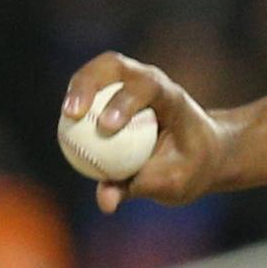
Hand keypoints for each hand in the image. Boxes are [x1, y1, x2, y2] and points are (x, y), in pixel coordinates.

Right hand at [61, 53, 225, 211]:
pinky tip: (65, 125)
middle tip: (73, 113)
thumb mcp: (175, 181)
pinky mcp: (114, 90)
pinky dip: (77, 102)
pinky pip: (91, 90)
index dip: (124, 102)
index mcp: (171, 97)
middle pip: (114, 65)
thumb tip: (105, 202)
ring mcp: (130, 81)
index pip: (147, 87)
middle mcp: (149, 80)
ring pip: (98, 71)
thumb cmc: (190, 166)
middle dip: (89, 83)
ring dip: (77, 88)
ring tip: (66, 115)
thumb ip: (141, 187)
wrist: (200, 151)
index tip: (105, 127)